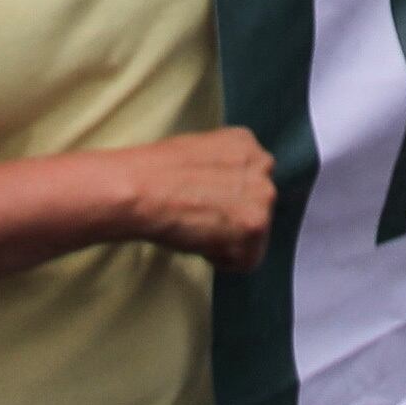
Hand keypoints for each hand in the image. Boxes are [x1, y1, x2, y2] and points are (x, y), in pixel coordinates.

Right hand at [102, 126, 277, 270]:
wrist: (142, 190)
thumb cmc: (155, 174)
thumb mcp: (199, 153)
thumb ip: (223, 167)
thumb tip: (224, 190)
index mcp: (247, 144)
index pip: (251, 180)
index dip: (228, 198)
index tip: (208, 204)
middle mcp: (263, 166)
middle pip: (258, 206)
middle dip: (233, 218)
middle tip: (202, 220)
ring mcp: (262, 196)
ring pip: (255, 234)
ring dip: (228, 240)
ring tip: (198, 230)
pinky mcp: (254, 227)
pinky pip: (246, 260)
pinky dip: (223, 260)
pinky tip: (200, 243)